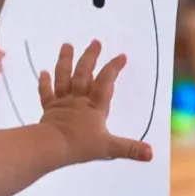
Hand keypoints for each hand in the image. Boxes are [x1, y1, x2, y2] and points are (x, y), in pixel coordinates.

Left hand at [36, 40, 152, 164]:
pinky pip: (46, 93)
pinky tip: (43, 72)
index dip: (113, 68)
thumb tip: (151, 153)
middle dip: (90, 57)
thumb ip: (130, 149)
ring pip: (64, 77)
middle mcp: (79, 99)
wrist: (52, 146)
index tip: (121, 55)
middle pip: (84, 73)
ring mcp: (62, 102)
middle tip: (95, 42)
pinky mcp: (49, 109)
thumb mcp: (109, 148)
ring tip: (67, 45)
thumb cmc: (80, 145)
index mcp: (95, 106)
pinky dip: (44, 82)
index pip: (105, 82)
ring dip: (65, 61)